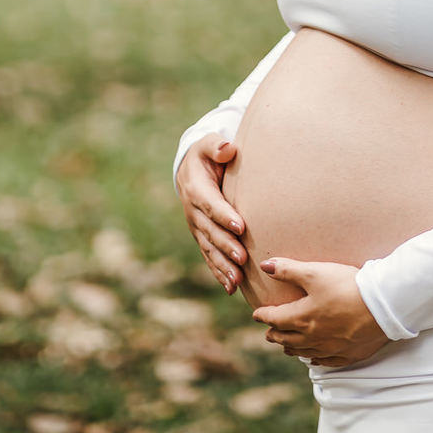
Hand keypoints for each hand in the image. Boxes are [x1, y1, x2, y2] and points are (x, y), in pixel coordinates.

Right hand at [175, 134, 248, 294]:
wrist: (190, 169)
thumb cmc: (206, 154)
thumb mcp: (209, 144)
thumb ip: (217, 147)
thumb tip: (228, 148)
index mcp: (196, 188)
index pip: (211, 204)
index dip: (224, 215)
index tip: (240, 226)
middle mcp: (193, 212)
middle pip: (211, 231)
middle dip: (226, 245)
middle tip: (242, 258)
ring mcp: (196, 227)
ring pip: (209, 249)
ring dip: (223, 265)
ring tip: (237, 280)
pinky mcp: (202, 237)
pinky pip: (209, 256)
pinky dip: (218, 272)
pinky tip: (231, 288)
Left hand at [252, 259, 389, 367]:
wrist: (382, 306)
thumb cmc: (348, 286)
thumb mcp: (315, 272)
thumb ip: (288, 270)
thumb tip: (265, 266)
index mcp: (302, 317)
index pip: (275, 318)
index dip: (263, 315)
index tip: (256, 314)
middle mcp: (312, 337)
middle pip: (286, 338)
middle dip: (274, 334)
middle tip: (268, 331)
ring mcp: (330, 348)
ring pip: (303, 352)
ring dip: (290, 348)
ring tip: (285, 346)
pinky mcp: (347, 354)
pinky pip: (325, 361)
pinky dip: (315, 359)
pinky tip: (313, 358)